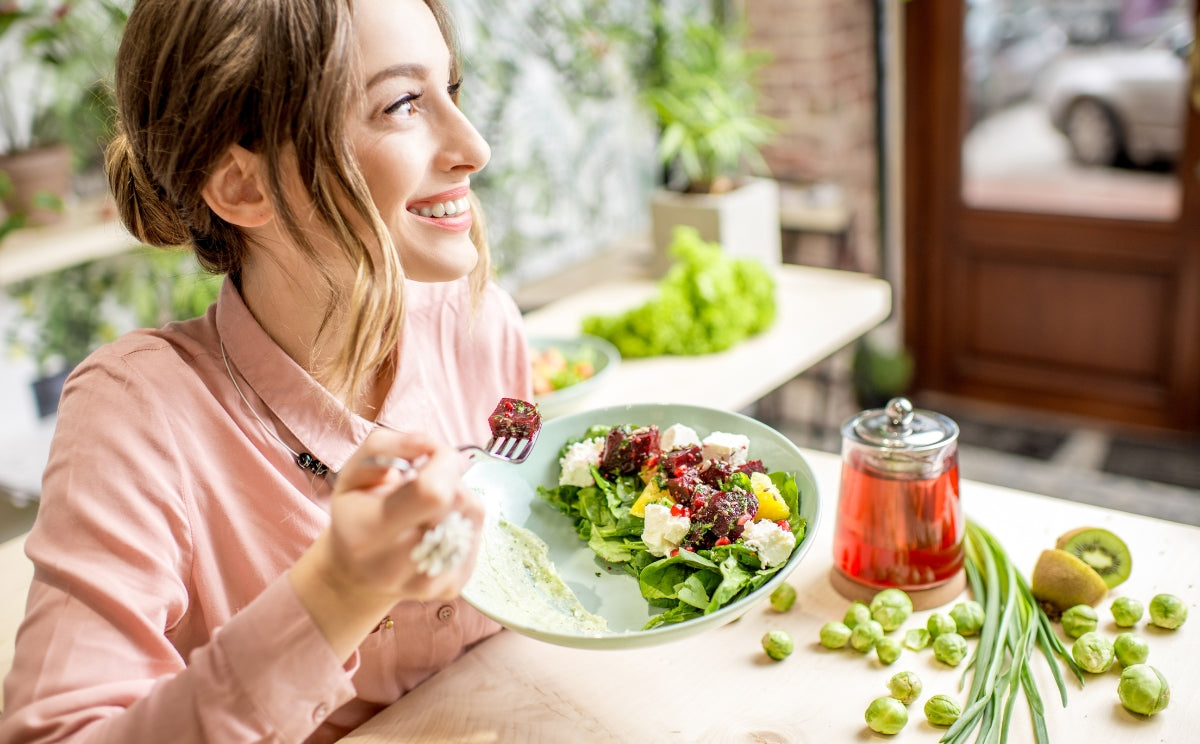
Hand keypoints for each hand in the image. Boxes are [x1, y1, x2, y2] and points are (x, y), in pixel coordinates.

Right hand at [290, 429, 481, 657]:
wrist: (356, 574)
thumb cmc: (356, 513)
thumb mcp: (353, 472)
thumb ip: (386, 446)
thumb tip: (431, 444)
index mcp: (367, 533)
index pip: (431, 492)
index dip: (443, 462)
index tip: (431, 455)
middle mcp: (395, 566)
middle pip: (458, 501)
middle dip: (450, 477)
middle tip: (427, 480)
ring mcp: (428, 583)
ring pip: (473, 515)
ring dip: (459, 497)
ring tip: (430, 505)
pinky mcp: (452, 588)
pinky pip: (478, 534)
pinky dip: (464, 520)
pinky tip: (439, 525)